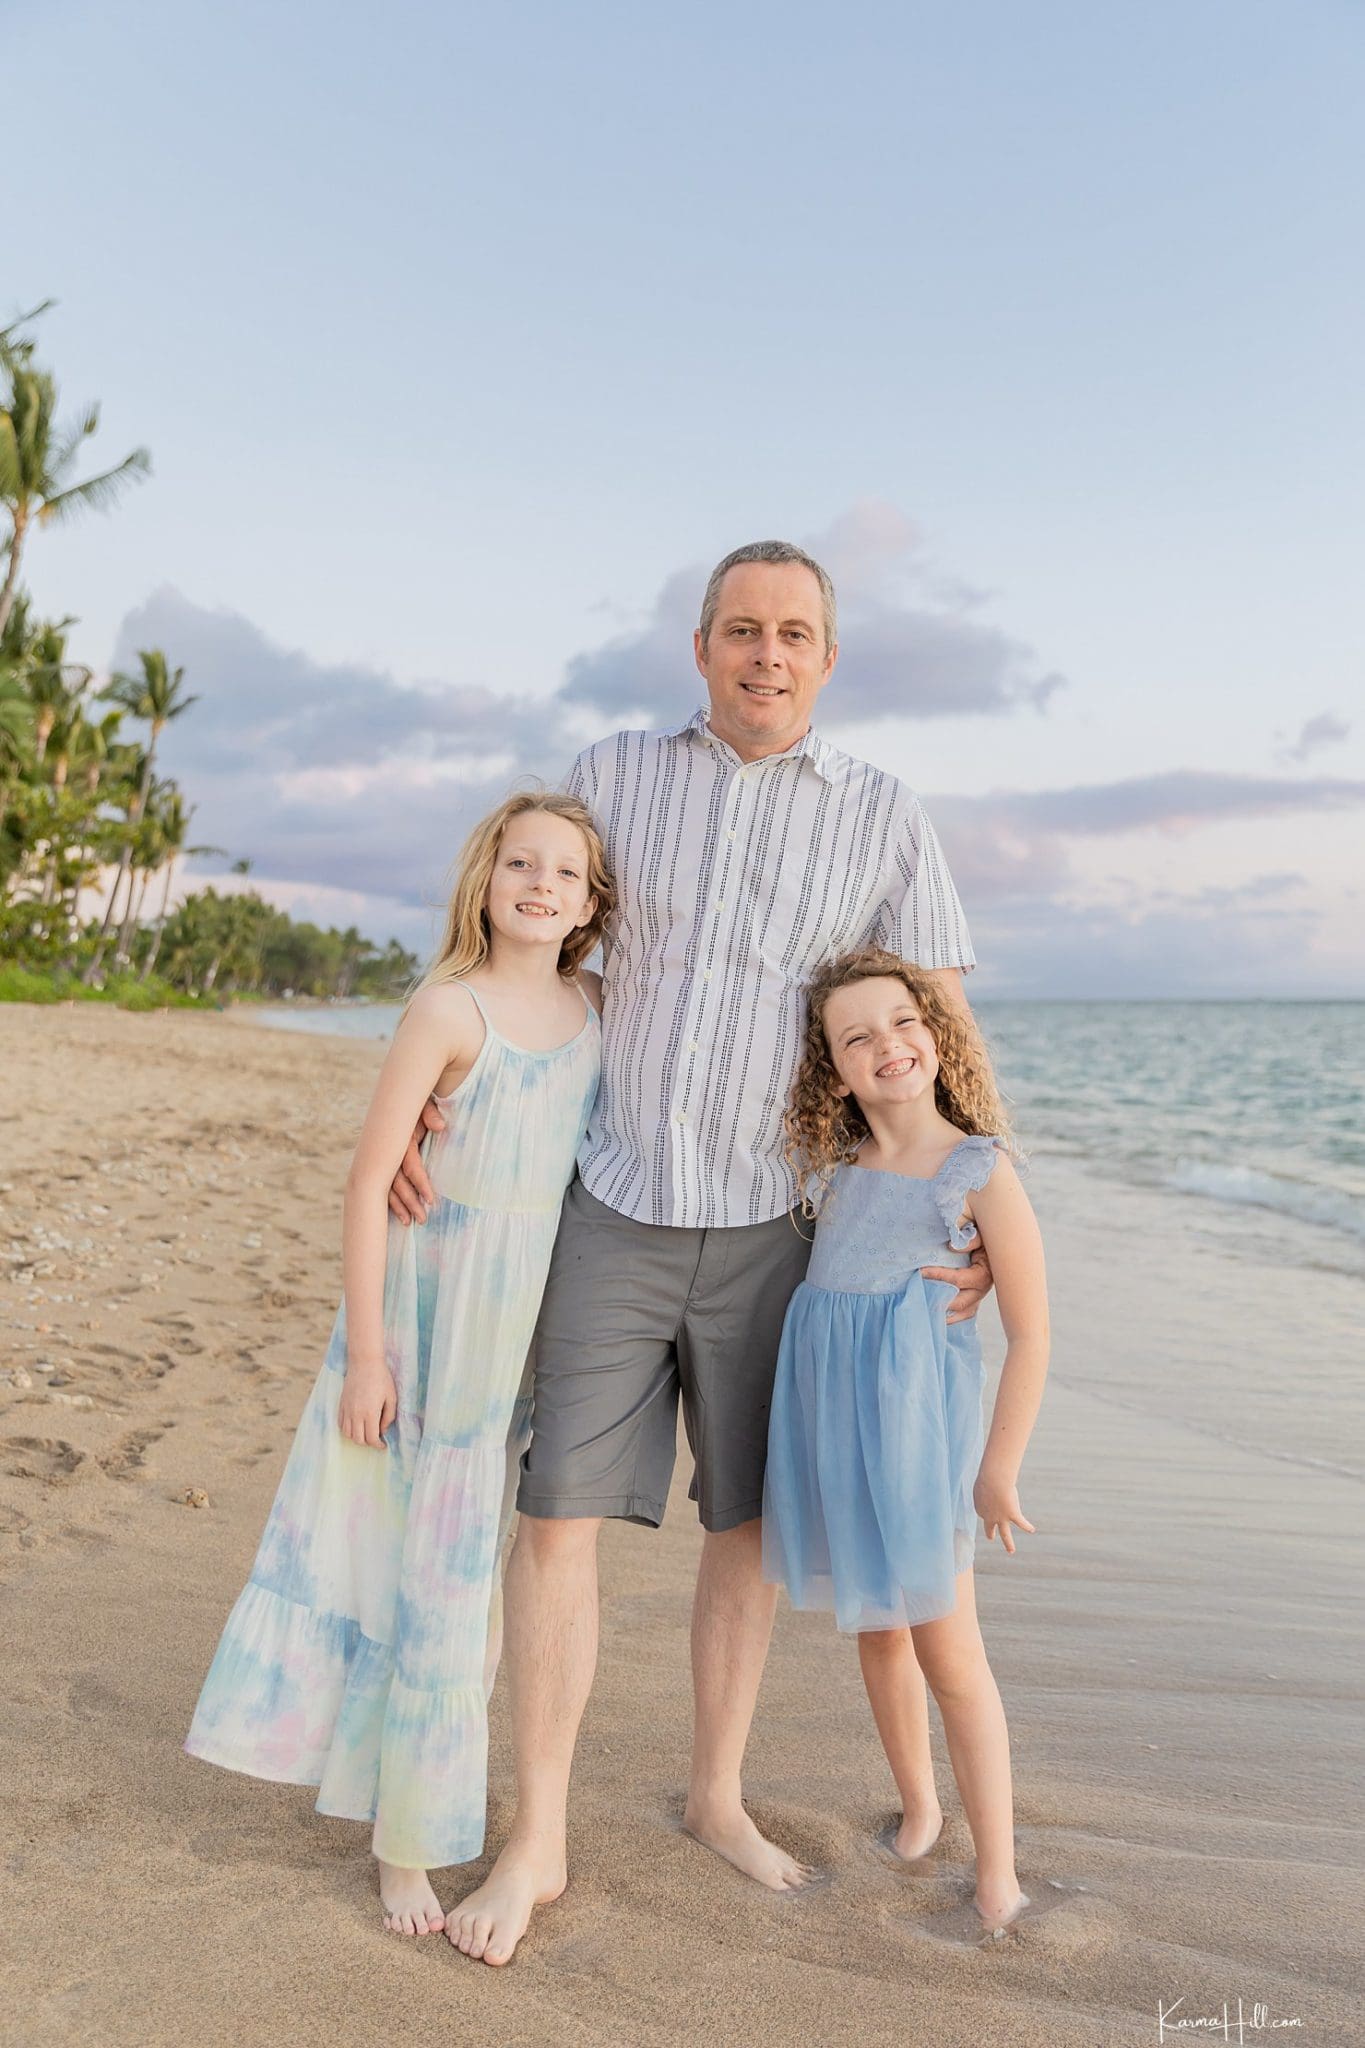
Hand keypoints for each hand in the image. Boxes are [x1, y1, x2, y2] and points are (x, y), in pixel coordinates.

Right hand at [338, 1362, 397, 1448]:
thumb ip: (389, 1417)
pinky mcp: (341, 1404)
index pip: (371, 1438)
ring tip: (366, 1433)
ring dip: (357, 1437)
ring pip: (347, 1434)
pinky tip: (356, 1426)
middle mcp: (356, 1414)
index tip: (383, 1445)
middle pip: (358, 1439)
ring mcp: (347, 1409)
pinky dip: (347, 1429)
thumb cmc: (381, 1378)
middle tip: (376, 1439)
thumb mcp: (392, 1397)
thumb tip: (383, 1430)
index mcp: (370, 1413)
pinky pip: (340, 1424)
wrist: (364, 1362)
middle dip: (368, 1443)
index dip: (378, 1445)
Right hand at [387, 1098, 444, 1224]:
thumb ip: (430, 1113)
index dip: (419, 1183)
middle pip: (396, 1181)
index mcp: (400, 1139)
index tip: (431, 1199)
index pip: (410, 1165)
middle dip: (408, 1201)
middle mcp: (389, 1151)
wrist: (400, 1098)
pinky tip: (398, 1215)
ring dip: (398, 1205)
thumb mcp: (424, 1103)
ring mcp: (383, 1158)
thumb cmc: (418, 1103)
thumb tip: (440, 1126)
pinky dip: (390, 1200)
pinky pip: (384, 1184)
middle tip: (422, 1219)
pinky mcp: (382, 1163)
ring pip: (387, 1186)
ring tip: (409, 1222)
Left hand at [921, 1242, 993, 1323]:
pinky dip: (948, 1317)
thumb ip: (971, 1240)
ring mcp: (978, 1299)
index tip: (921, 1272)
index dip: (939, 1276)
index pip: (958, 1279)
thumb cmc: (985, 1241)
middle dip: (937, 1299)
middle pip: (958, 1302)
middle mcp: (982, 1290)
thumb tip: (952, 1247)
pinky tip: (933, 1314)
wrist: (995, 1250)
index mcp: (984, 1274)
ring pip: (959, 1312)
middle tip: (916, 1294)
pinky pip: (961, 1315)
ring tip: (922, 1308)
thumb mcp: (981, 1236)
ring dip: (941, 1312)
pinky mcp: (973, 1303)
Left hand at [973, 1463, 1034, 1553]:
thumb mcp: (982, 1479)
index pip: (985, 1512)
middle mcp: (989, 1517)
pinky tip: (1031, 1530)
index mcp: (979, 1508)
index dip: (990, 1506)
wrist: (994, 1481)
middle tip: (991, 1538)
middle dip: (990, 1533)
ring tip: (1011, 1551)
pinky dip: (1027, 1526)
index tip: (992, 1499)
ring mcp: (1001, 1518)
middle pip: (989, 1527)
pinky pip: (1021, 1523)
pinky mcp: (1013, 1515)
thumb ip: (985, 1482)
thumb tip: (986, 1477)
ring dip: (1008, 1543)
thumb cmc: (987, 1477)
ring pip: (1005, 1534)